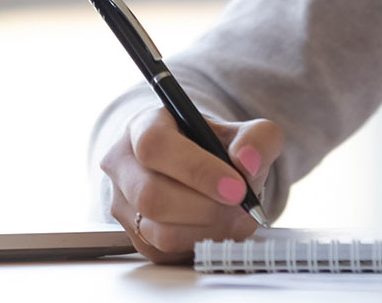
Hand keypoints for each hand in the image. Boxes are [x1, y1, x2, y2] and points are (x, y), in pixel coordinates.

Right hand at [100, 108, 282, 263]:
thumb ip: (257, 139)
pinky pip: (167, 253)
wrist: (205, 170)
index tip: (236, 186)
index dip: (197, 169)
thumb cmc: (216, 148)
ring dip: (207, 230)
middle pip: (151, 196)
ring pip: (159, 232)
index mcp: (142, 128)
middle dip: (206, 207)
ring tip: (235, 215)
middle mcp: (123, 166)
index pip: (155, 146)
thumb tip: (248, 162)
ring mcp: (124, 206)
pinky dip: (202, 244)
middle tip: (242, 205)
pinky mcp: (136, 238)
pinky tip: (220, 227)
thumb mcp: (242, 133)